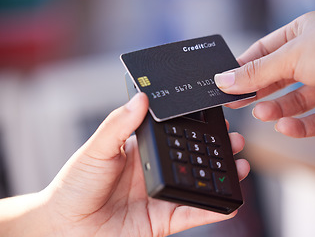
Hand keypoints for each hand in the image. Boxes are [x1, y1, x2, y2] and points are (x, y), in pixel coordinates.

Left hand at [0, 93, 248, 236]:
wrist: (65, 226)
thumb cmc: (74, 185)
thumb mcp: (96, 149)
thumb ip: (118, 124)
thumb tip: (141, 99)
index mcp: (141, 152)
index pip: (175, 137)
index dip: (195, 129)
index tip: (214, 118)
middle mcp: (155, 173)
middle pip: (192, 160)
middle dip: (215, 150)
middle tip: (235, 140)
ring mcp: (160, 197)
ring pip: (197, 186)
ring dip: (220, 177)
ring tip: (240, 165)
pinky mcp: (161, 220)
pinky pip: (190, 214)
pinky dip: (211, 210)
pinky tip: (228, 203)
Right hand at [215, 11, 314, 136]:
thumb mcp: (291, 56)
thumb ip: (256, 72)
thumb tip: (225, 79)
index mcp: (304, 33)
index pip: (265, 51)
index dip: (245, 67)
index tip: (226, 82)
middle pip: (278, 78)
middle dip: (258, 91)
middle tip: (237, 103)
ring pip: (296, 101)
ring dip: (278, 110)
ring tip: (263, 114)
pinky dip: (301, 125)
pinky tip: (286, 127)